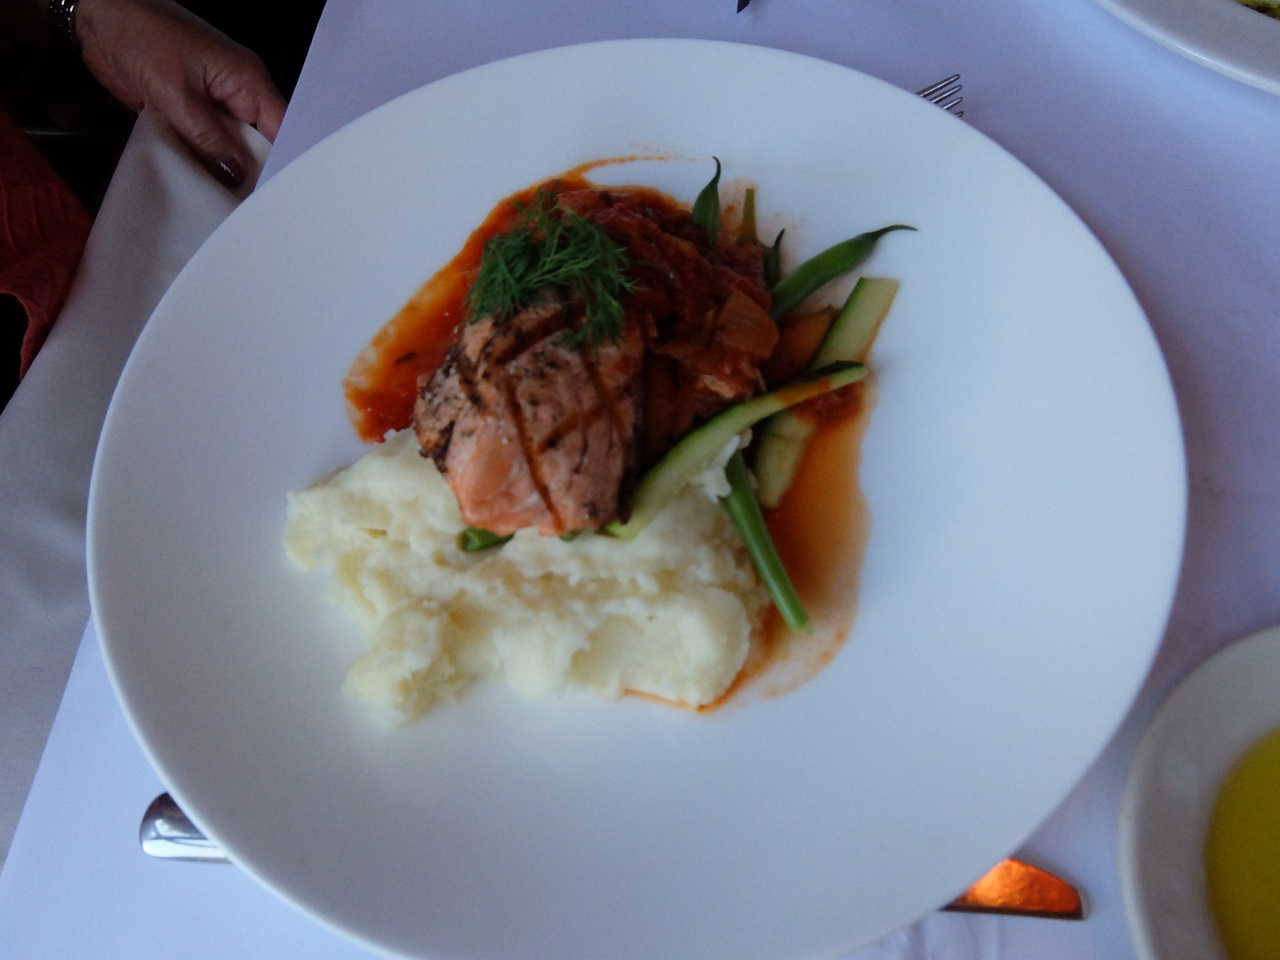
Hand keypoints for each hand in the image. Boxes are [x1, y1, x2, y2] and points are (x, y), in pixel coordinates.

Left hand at [74, 0, 286, 187]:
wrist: (96, 14)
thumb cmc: (141, 36)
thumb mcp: (177, 93)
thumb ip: (209, 138)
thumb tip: (238, 176)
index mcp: (247, 79)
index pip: (281, 128)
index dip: (282, 162)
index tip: (275, 196)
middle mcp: (235, 93)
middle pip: (257, 142)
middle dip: (252, 172)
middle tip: (248, 208)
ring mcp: (210, 103)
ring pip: (228, 146)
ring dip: (222, 169)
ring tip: (226, 203)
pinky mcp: (187, 112)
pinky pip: (202, 143)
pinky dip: (199, 160)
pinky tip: (199, 183)